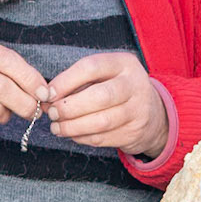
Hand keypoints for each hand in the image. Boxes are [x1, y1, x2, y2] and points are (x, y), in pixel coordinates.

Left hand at [45, 51, 169, 157]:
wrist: (153, 114)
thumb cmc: (117, 90)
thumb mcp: (104, 75)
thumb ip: (77, 82)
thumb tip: (46, 96)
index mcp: (124, 63)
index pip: (91, 67)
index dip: (65, 81)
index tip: (48, 93)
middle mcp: (134, 85)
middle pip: (99, 97)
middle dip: (69, 107)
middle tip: (52, 113)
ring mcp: (138, 110)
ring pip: (100, 122)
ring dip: (72, 127)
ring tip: (56, 127)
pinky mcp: (134, 132)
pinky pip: (103, 138)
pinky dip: (82, 138)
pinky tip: (72, 134)